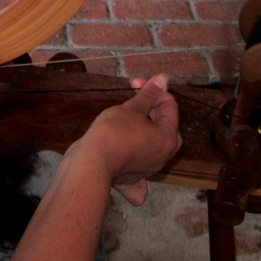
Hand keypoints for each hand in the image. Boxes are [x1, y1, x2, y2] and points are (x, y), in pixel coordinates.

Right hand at [71, 74, 181, 205]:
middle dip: (153, 110)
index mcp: (168, 138)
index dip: (153, 90)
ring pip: (154, 147)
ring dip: (145, 132)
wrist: (92, 163)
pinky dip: (140, 179)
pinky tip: (135, 172)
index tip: (134, 83)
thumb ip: (149, 94)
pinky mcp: (131, 180)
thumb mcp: (131, 108)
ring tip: (127, 121)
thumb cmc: (113, 132)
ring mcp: (148, 170)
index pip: (169, 106)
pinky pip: (140, 180)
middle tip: (133, 101)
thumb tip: (163, 79)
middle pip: (165, 127)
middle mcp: (163, 156)